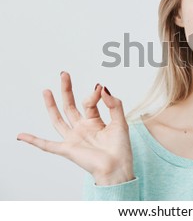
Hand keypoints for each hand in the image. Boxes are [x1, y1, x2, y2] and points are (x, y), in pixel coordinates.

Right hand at [17, 72, 134, 184]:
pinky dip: (33, 141)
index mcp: (95, 122)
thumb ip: (114, 104)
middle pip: (70, 106)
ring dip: (51, 105)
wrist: (117, 168)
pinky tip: (21, 135)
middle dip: (67, 90)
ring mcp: (73, 138)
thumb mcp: (121, 122)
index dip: (94, 94)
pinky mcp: (68, 150)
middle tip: (64, 74)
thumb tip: (103, 88)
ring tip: (46, 90)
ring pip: (58, 119)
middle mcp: (82, 128)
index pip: (89, 103)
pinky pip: (47, 145)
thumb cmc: (121, 148)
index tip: (99, 88)